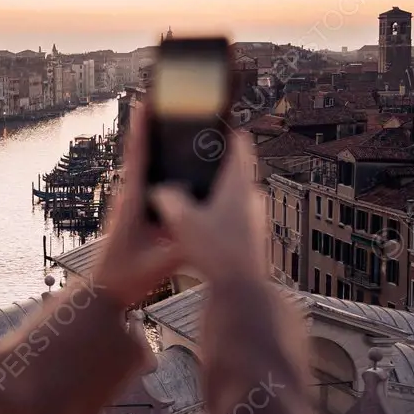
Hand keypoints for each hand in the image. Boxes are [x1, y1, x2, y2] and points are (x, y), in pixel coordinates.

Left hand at [92, 104, 184, 306]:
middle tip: (165, 96)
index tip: (147, 101)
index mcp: (132, 201)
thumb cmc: (126, 277)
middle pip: (142, 150)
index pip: (138, 157)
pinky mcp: (137, 211)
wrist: (105, 292)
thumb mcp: (159, 263)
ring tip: (172, 116)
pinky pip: (150, 178)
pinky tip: (176, 158)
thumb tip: (207, 228)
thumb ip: (182, 247)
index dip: (143, 128)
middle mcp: (130, 195)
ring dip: (156, 139)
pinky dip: (160, 161)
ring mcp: (132, 202)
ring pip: (145, 163)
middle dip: (152, 123)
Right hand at [149, 131, 266, 286]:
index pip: (239, 145)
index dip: (226, 131)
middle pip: (235, 170)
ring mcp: (254, 219)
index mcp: (237, 186)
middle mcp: (251, 198)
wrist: (240, 290)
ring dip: (216, 192)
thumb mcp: (183, 219)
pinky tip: (201, 227)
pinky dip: (218, 214)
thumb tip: (158, 190)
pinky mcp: (251, 238)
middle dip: (214, 165)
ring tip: (192, 195)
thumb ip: (168, 198)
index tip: (213, 122)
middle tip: (193, 161)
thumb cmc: (217, 251)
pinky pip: (234, 217)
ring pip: (234, 196)